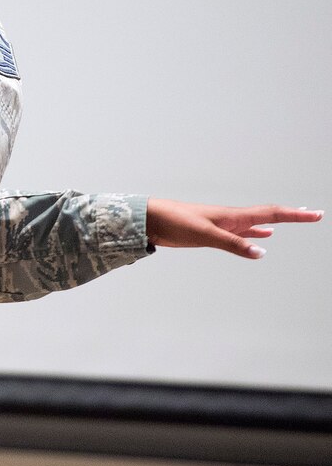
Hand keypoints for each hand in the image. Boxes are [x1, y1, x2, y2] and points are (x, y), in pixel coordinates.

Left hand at [146, 199, 322, 258]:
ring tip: (290, 222)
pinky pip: (241, 232)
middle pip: (268, 215)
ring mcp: (222, 224)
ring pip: (255, 224)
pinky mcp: (212, 232)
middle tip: (312, 215)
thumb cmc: (175, 221)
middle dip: (291, 216)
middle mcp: (231, 218)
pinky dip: (255, 234)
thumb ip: (233, 243)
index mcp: (233, 215)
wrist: (150, 219)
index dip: (294, 215)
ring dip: (275, 223)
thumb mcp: (206, 234)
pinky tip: (261, 237)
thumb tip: (261, 253)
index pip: (271, 212)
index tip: (316, 214)